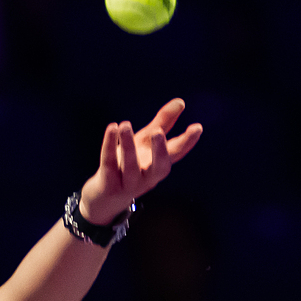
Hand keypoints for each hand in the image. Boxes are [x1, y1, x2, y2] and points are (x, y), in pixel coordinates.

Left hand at [78, 98, 203, 225]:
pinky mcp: (109, 184)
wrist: (103, 198)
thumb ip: (163, 123)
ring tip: (125, 124)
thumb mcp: (145, 143)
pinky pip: (109, 163)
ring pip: (130, 166)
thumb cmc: (129, 165)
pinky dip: (109, 145)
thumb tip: (181, 102)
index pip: (176, 154)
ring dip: (128, 144)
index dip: (187, 142)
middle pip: (159, 167)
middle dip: (159, 151)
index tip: (197, 127)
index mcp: (158, 165)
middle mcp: (147, 177)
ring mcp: (129, 183)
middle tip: (158, 133)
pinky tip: (112, 128)